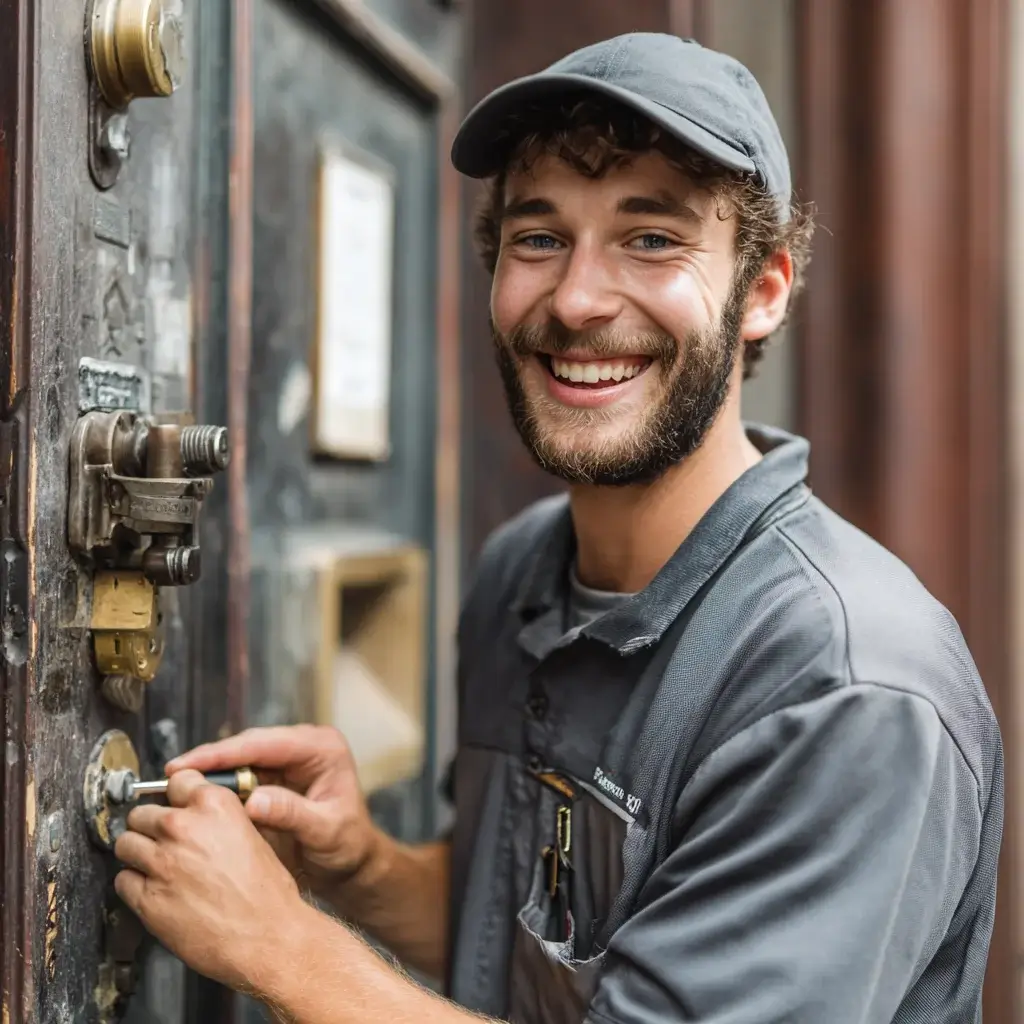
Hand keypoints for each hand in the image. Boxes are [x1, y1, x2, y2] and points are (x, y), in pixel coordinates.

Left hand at [114, 769, 307, 990]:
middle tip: (163, 841)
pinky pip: (122, 880)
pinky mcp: (147, 899)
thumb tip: (198, 814)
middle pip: (141, 813)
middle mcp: (183, 828)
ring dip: (137, 853)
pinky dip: (134, 884)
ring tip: (154, 865)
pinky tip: (153, 889)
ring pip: (125, 843)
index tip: (173, 804)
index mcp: (214, 806)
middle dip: (150, 826)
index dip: (175, 795)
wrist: (267, 936)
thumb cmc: (267, 891)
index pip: (176, 780)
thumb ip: (220, 818)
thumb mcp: (253, 834)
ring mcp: (161, 863)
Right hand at [166, 725, 380, 895]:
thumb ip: (292, 814)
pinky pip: (240, 777)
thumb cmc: (348, 844)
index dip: (225, 752)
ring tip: (172, 788)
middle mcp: (303, 747)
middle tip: (171, 776)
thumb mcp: (326, 830)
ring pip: (239, 760)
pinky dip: (217, 788)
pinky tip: (192, 799)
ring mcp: (287, 761)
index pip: (266, 742)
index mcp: (322, 747)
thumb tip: (255, 801)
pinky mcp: (274, 778)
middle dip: (209, 760)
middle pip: (248, 746)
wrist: (352, 862)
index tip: (190, 764)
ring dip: (208, 773)